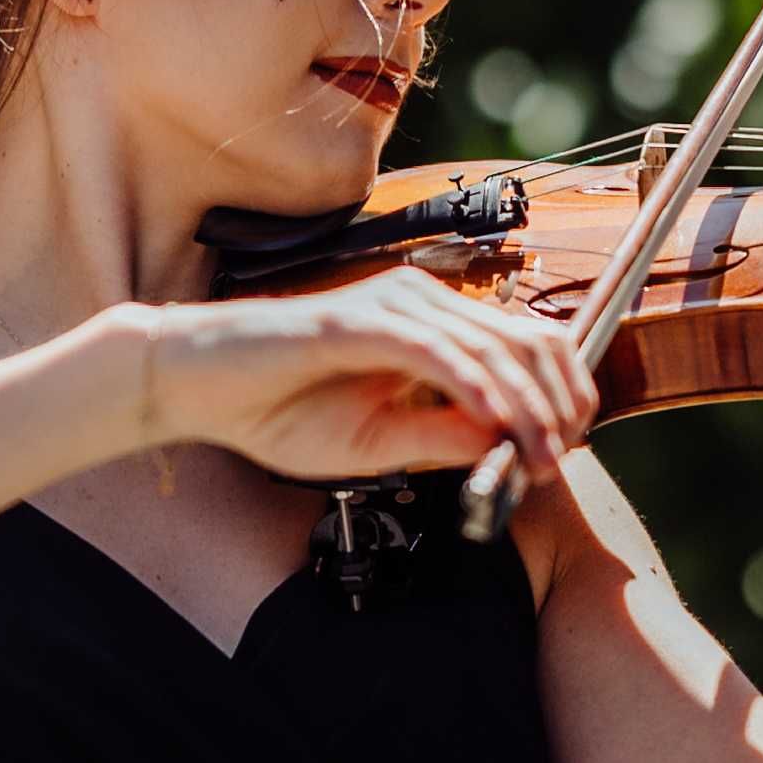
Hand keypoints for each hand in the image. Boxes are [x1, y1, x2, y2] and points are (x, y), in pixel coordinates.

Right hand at [127, 270, 597, 485]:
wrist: (201, 387)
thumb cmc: (277, 410)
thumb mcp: (379, 444)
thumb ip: (444, 438)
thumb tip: (508, 443)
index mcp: (430, 325)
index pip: (524, 344)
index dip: (560, 394)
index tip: (560, 451)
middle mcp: (420, 303)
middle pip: (526, 340)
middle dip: (556, 403)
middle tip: (557, 458)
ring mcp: (392, 306)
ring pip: (491, 347)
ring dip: (526, 405)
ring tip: (537, 454)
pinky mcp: (361, 321)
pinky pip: (438, 354)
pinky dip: (476, 390)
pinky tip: (494, 425)